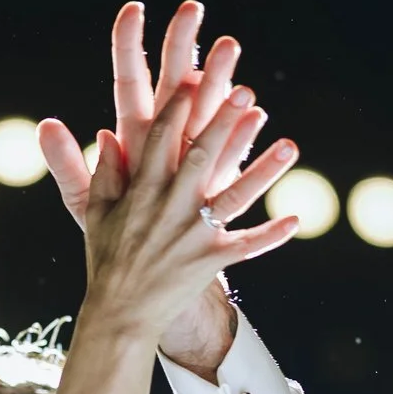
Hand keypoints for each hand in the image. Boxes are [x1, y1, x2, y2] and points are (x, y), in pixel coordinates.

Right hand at [60, 81, 299, 347]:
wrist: (120, 315)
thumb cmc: (107, 261)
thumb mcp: (97, 213)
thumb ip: (104, 172)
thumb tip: (107, 133)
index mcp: (141, 191)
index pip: (162, 139)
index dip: (180, 107)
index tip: (195, 78)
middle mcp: (170, 208)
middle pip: (201, 157)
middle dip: (223, 124)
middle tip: (244, 93)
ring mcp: (193, 235)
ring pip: (232, 197)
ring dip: (262, 172)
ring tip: (289, 146)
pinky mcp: (211, 261)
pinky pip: (246, 246)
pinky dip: (270, 235)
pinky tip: (295, 220)